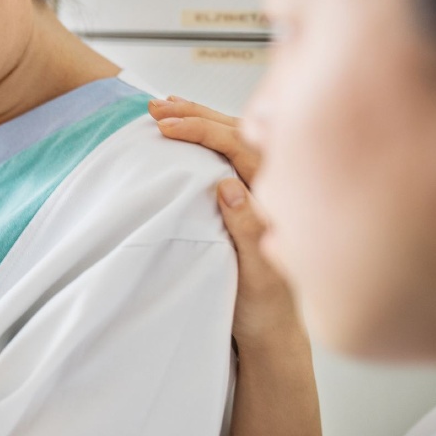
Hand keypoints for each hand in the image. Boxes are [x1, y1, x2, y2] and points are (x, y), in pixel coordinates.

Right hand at [148, 97, 303, 350]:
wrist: (275, 332)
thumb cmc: (267, 307)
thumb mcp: (257, 275)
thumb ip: (248, 228)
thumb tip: (227, 184)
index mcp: (279, 198)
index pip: (240, 147)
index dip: (201, 131)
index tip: (166, 127)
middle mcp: (276, 185)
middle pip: (236, 132)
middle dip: (195, 114)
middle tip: (155, 107)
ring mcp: (264, 188)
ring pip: (234, 137)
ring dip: (199, 118)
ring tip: (165, 104)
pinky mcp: (253, 195)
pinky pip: (231, 152)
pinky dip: (206, 134)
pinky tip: (189, 127)